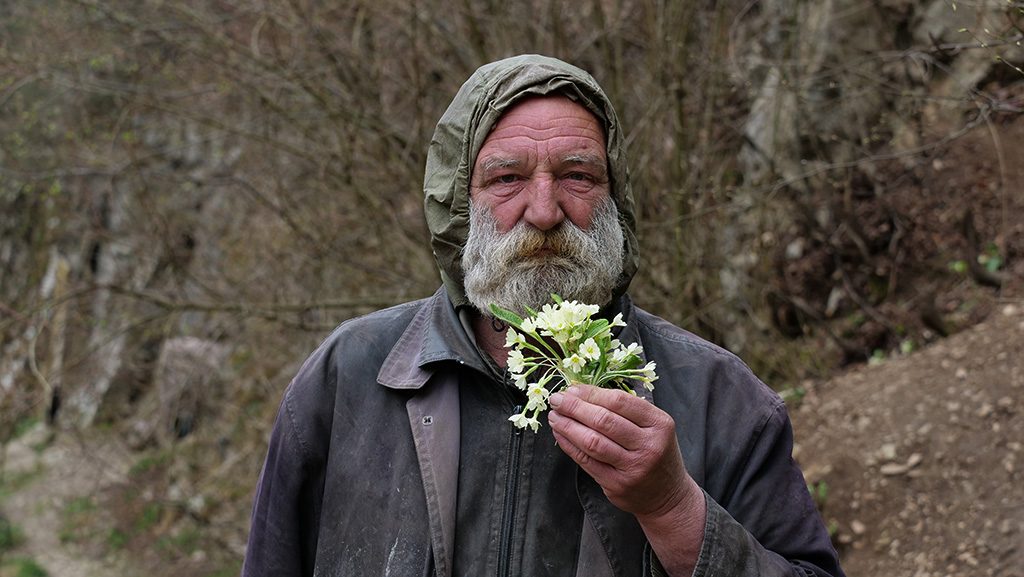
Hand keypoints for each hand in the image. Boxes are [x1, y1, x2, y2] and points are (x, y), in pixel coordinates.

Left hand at [547, 384, 694, 518]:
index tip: (572, 389)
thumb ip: (624, 410)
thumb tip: (580, 392)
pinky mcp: (618, 485)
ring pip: (593, 442)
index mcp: (659, 424)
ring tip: (555, 416)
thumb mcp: (652, 426)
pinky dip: (569, 446)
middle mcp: (649, 446)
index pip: (620, 402)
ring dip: (568, 426)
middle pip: (604, 421)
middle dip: (574, 407)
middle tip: (556, 400)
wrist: (667, 495)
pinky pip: (587, 461)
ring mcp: (633, 468)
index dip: (591, 393)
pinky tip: (560, 435)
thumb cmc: (654, 452)